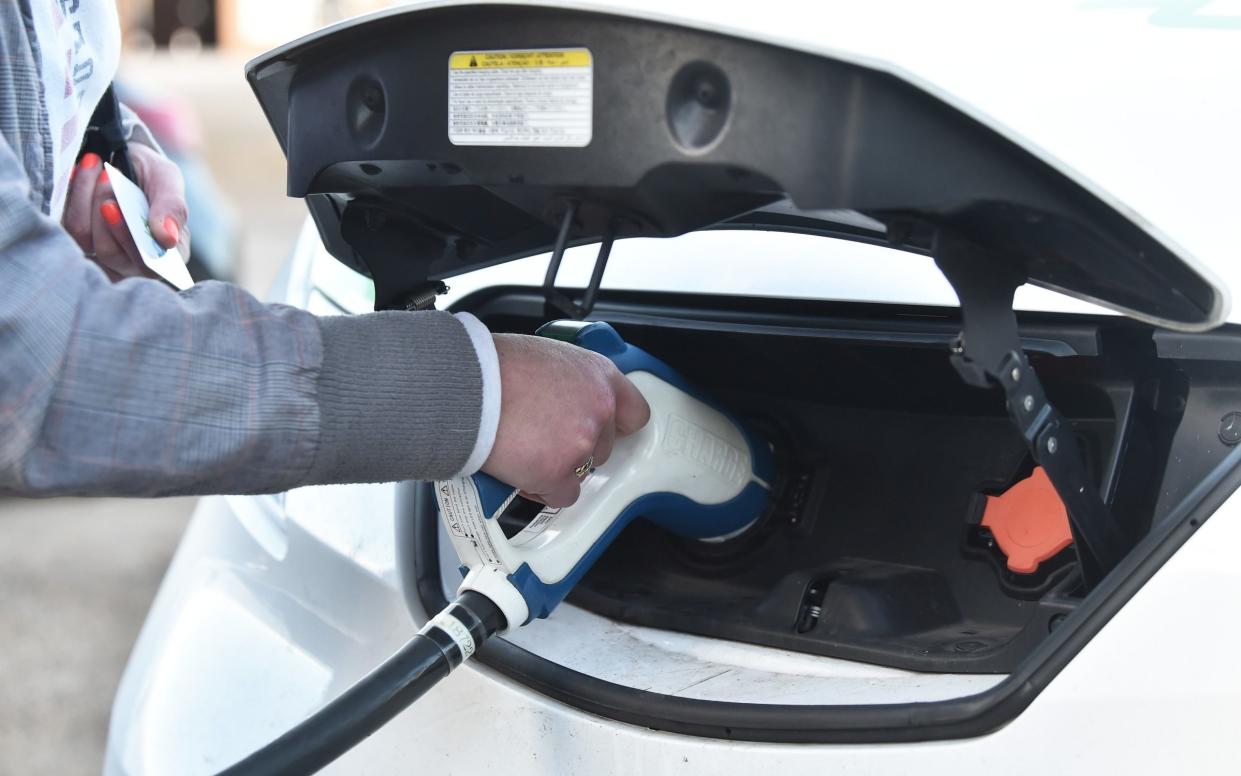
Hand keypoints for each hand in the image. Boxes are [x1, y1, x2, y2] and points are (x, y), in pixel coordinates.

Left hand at [62, 145, 189, 281]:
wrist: (122, 159)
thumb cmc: (151, 175)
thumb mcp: (167, 180)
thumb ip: (173, 208)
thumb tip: (169, 239)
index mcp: (164, 257)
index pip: (146, 265)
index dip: (126, 238)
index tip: (110, 205)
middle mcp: (133, 264)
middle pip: (109, 252)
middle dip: (103, 206)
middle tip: (108, 174)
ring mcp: (102, 255)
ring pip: (83, 237)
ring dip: (86, 195)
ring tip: (97, 167)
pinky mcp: (76, 243)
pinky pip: (65, 225)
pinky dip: (72, 194)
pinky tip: (81, 174)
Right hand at [482, 334, 650, 506]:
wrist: (466, 388)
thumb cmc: (493, 367)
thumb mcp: (544, 357)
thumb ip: (567, 382)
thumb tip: (563, 399)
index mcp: (598, 375)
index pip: (634, 411)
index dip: (616, 426)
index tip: (603, 431)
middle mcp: (598, 408)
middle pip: (602, 447)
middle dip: (575, 448)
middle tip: (543, 438)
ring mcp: (581, 444)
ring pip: (582, 472)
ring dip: (557, 468)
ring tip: (526, 451)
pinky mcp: (559, 473)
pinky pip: (563, 495)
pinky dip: (542, 488)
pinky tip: (522, 471)